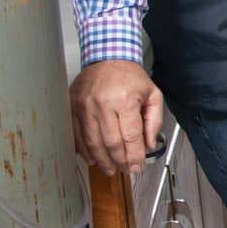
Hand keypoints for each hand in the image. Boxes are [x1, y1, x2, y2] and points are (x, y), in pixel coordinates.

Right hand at [69, 59, 162, 174]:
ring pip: (92, 142)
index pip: (130, 136)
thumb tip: (149, 145)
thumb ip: (154, 121)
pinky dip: (84, 150)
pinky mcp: (72, 107)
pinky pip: (77, 134)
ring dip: (101, 160)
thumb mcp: (152, 94)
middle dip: (119, 161)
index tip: (137, 166)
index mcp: (125, 99)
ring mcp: (84, 106)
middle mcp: (103, 103)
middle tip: (124, 170)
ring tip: (110, 169)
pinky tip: (93, 158)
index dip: (134, 156)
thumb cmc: (129, 76)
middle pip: (110, 142)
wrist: (107, 56)